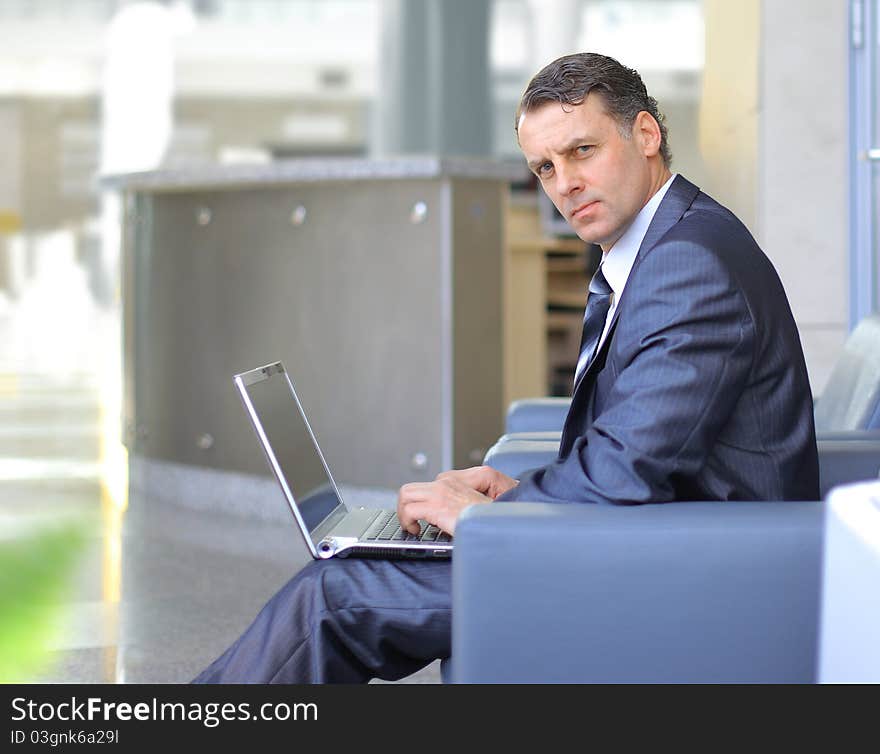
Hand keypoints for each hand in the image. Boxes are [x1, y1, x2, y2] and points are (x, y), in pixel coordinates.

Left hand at [396, 466, 517, 536]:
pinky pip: (409, 510)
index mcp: (458, 479)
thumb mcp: (482, 501)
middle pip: (412, 488)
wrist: (504, 522)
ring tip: (411, 526)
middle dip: (407, 505)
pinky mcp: (438, 506)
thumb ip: (464, 498)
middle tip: (413, 522)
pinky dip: (407, 521)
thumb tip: (447, 511)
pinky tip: (416, 531)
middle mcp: (447, 482)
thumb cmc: (497, 516)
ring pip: (405, 494)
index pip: (429, 485)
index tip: (427, 518)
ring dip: (403, 511)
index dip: (424, 502)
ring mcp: (441, 492)